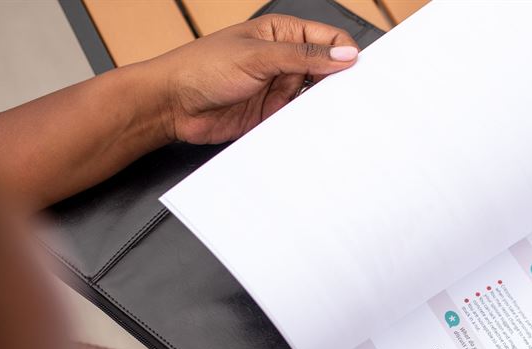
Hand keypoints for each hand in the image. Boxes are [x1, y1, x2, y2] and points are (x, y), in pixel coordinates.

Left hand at [143, 14, 358, 144]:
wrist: (171, 105)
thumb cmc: (202, 68)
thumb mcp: (257, 56)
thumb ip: (303, 56)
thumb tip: (344, 55)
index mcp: (282, 34)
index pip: (329, 40)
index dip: (347, 54)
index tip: (360, 73)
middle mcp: (284, 60)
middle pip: (327, 71)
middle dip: (340, 83)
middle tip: (355, 99)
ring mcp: (278, 88)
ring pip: (315, 98)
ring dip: (324, 107)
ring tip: (336, 117)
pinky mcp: (272, 115)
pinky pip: (299, 121)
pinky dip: (308, 126)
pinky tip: (316, 131)